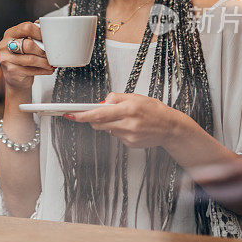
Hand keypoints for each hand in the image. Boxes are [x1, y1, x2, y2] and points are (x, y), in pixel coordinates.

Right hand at [0, 21, 54, 93]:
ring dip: (45, 62)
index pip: (26, 28)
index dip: (39, 32)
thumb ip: (33, 35)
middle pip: (28, 44)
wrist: (12, 76)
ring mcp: (7, 59)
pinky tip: (47, 69)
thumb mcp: (23, 42)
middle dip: (42, 50)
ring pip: (31, 59)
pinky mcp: (12, 71)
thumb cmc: (20, 57)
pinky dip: (43, 70)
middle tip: (50, 53)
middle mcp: (5, 45)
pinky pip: (31, 70)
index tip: (47, 38)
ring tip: (50, 63)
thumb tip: (48, 31)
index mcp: (10, 34)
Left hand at [66, 92, 182, 148]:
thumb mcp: (135, 97)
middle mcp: (128, 123)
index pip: (98, 113)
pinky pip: (116, 136)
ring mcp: (129, 136)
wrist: (170, 127)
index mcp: (128, 109)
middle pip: (99, 124)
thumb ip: (116, 98)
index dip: (82, 115)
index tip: (70, 114)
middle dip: (94, 118)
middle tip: (99, 113)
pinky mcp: (130, 144)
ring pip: (107, 130)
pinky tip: (131, 127)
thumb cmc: (154, 110)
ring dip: (109, 123)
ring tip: (124, 118)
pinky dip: (118, 130)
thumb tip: (101, 102)